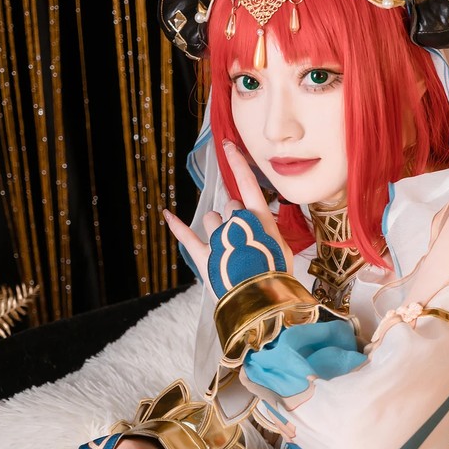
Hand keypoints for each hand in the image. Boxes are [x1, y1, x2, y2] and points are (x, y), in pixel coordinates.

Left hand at [163, 141, 293, 288]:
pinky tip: (167, 214)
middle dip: (233, 218)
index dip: (238, 163)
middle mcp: (237, 223)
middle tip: (244, 241)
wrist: (262, 302)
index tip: (228, 146)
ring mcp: (219, 238)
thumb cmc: (277, 278)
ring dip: (216, 228)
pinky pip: (187, 236)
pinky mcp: (204, 256)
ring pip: (211, 218)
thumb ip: (268, 233)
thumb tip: (258, 227)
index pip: (247, 184)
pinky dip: (176, 225)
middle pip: (230, 206)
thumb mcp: (282, 250)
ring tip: (229, 251)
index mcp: (261, 220)